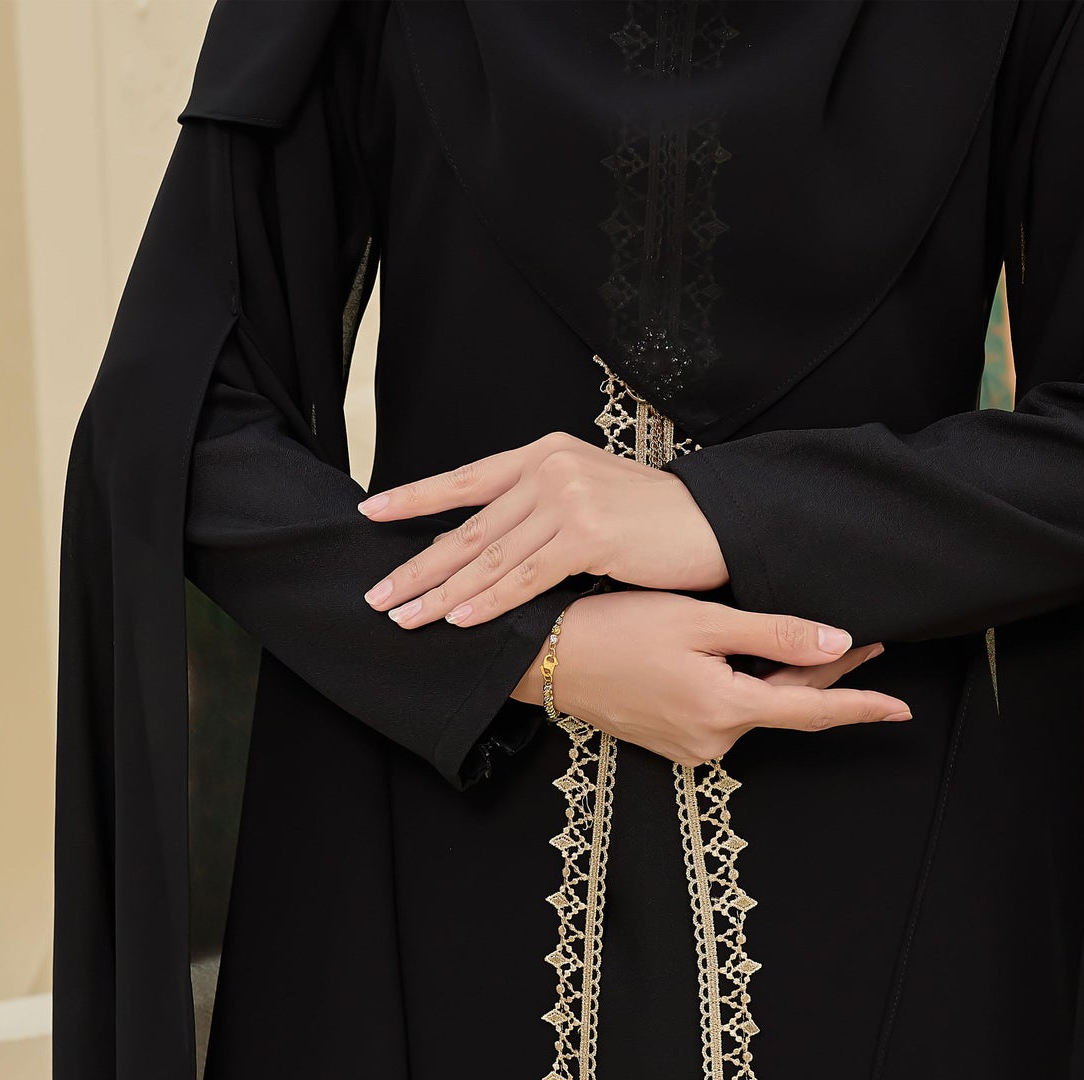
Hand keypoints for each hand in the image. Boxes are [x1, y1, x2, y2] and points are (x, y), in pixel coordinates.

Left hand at [357, 431, 727, 626]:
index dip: (415, 498)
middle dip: (418, 566)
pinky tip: (458, 621)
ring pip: (490, 557)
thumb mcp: (589, 496)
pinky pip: (526, 578)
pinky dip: (489, 603)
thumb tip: (487, 545)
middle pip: (469, 527)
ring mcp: (567, 499)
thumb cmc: (654, 520)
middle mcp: (549, 469)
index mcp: (543, 454)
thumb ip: (539, 509)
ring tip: (405, 617)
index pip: (466, 479)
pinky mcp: (588, 535)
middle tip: (377, 594)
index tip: (371, 514)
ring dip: (442, 593)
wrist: (713, 523)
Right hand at [508, 590, 910, 765]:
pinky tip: (742, 661)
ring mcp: (692, 748)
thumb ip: (772, 634)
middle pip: (786, 706)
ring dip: (780, 679)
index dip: (860, 705)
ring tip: (804, 640)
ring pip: (754, 709)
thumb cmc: (617, 630)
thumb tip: (836, 641)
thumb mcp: (700, 622)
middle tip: (868, 644)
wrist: (548, 660)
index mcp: (726, 709)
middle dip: (826, 676)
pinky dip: (742, 690)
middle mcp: (713, 741)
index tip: (900, 708)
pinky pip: (725, 716)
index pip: (812, 710)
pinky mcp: (673, 744)